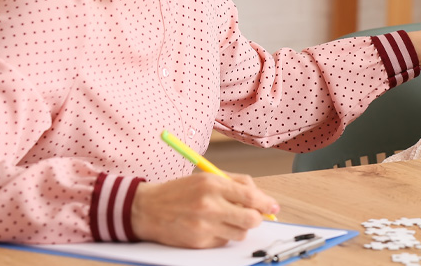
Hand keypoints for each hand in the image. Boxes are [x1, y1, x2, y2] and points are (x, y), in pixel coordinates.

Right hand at [131, 172, 279, 247]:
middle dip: (257, 218)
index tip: (273, 207)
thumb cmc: (179, 191)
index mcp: (213, 185)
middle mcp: (210, 206)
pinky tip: (211, 226)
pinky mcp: (199, 242)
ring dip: (239, 227)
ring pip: (240, 233)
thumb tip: (261, 197)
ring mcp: (204, 226)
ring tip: (226, 218)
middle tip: (253, 215)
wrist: (147, 209)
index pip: (251, 196)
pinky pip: (224, 241)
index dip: (267, 203)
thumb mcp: (206, 177)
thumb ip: (235, 183)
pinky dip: (223, 235)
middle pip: (251, 219)